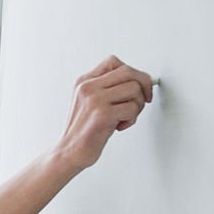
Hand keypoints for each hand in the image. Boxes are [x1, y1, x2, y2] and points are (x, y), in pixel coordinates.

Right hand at [55, 55, 152, 172]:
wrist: (69, 151)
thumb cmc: (84, 130)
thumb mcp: (88, 101)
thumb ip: (106, 88)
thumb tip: (138, 80)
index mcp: (83, 82)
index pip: (113, 62)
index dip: (132, 72)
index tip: (137, 87)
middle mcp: (88, 87)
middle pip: (129, 71)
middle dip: (144, 85)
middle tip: (144, 99)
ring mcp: (94, 99)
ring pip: (134, 89)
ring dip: (137, 106)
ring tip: (125, 117)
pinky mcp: (102, 114)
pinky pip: (132, 108)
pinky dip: (131, 119)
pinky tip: (119, 126)